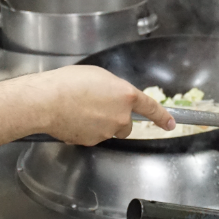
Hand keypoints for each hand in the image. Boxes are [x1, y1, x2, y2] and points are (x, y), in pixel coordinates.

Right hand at [29, 66, 174, 145]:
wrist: (48, 101)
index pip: (150, 108)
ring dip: (99, 123)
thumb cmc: (69, 82)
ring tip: (79, 110)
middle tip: (98, 109)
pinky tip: (73, 119)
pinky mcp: (92, 142)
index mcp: (125, 95)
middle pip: (126, 125)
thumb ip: (113, 88)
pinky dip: (85, 130)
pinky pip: (93, 136)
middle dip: (117, 120)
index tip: (171, 124)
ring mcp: (107, 131)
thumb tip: (114, 97)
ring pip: (108, 131)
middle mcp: (120, 116)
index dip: (162, 117)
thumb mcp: (98, 75)